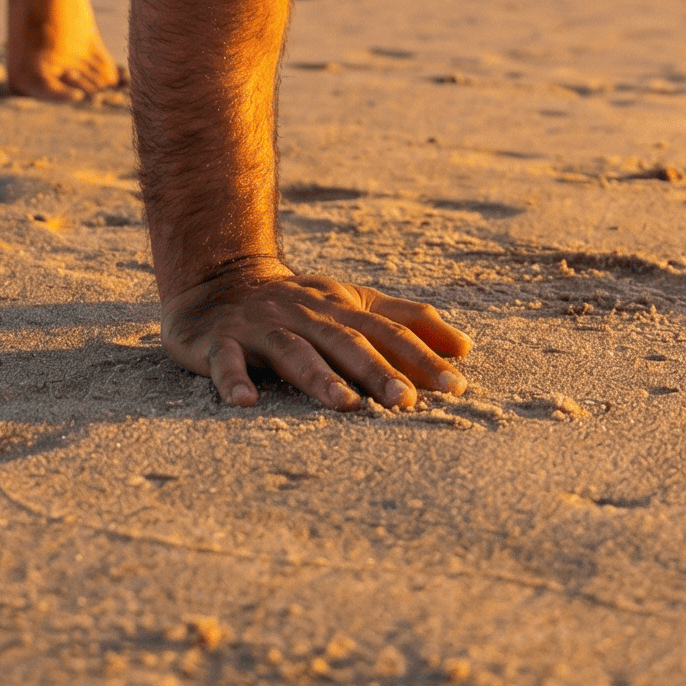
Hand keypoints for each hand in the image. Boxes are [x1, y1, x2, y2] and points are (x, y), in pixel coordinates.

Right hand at [161, 260, 472, 410]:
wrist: (220, 281)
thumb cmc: (300, 304)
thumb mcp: (354, 305)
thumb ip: (407, 323)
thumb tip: (465, 346)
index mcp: (341, 309)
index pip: (389, 333)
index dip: (422, 358)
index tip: (456, 386)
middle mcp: (307, 316)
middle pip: (347, 342)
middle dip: (378, 370)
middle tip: (406, 400)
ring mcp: (263, 327)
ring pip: (295, 351)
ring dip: (320, 377)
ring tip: (346, 404)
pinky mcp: (221, 342)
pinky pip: (227, 361)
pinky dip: (234, 380)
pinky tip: (245, 402)